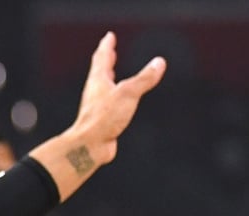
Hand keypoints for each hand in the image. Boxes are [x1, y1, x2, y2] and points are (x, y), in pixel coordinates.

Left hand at [73, 31, 166, 165]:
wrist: (89, 145)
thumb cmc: (103, 118)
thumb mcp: (128, 94)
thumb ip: (144, 79)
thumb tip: (159, 63)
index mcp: (98, 81)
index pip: (102, 58)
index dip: (107, 46)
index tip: (109, 37)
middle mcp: (95, 92)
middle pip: (99, 71)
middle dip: (105, 59)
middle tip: (108, 51)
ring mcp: (96, 106)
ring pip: (102, 88)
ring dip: (107, 78)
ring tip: (111, 74)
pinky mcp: (101, 120)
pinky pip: (107, 104)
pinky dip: (112, 97)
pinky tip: (116, 103)